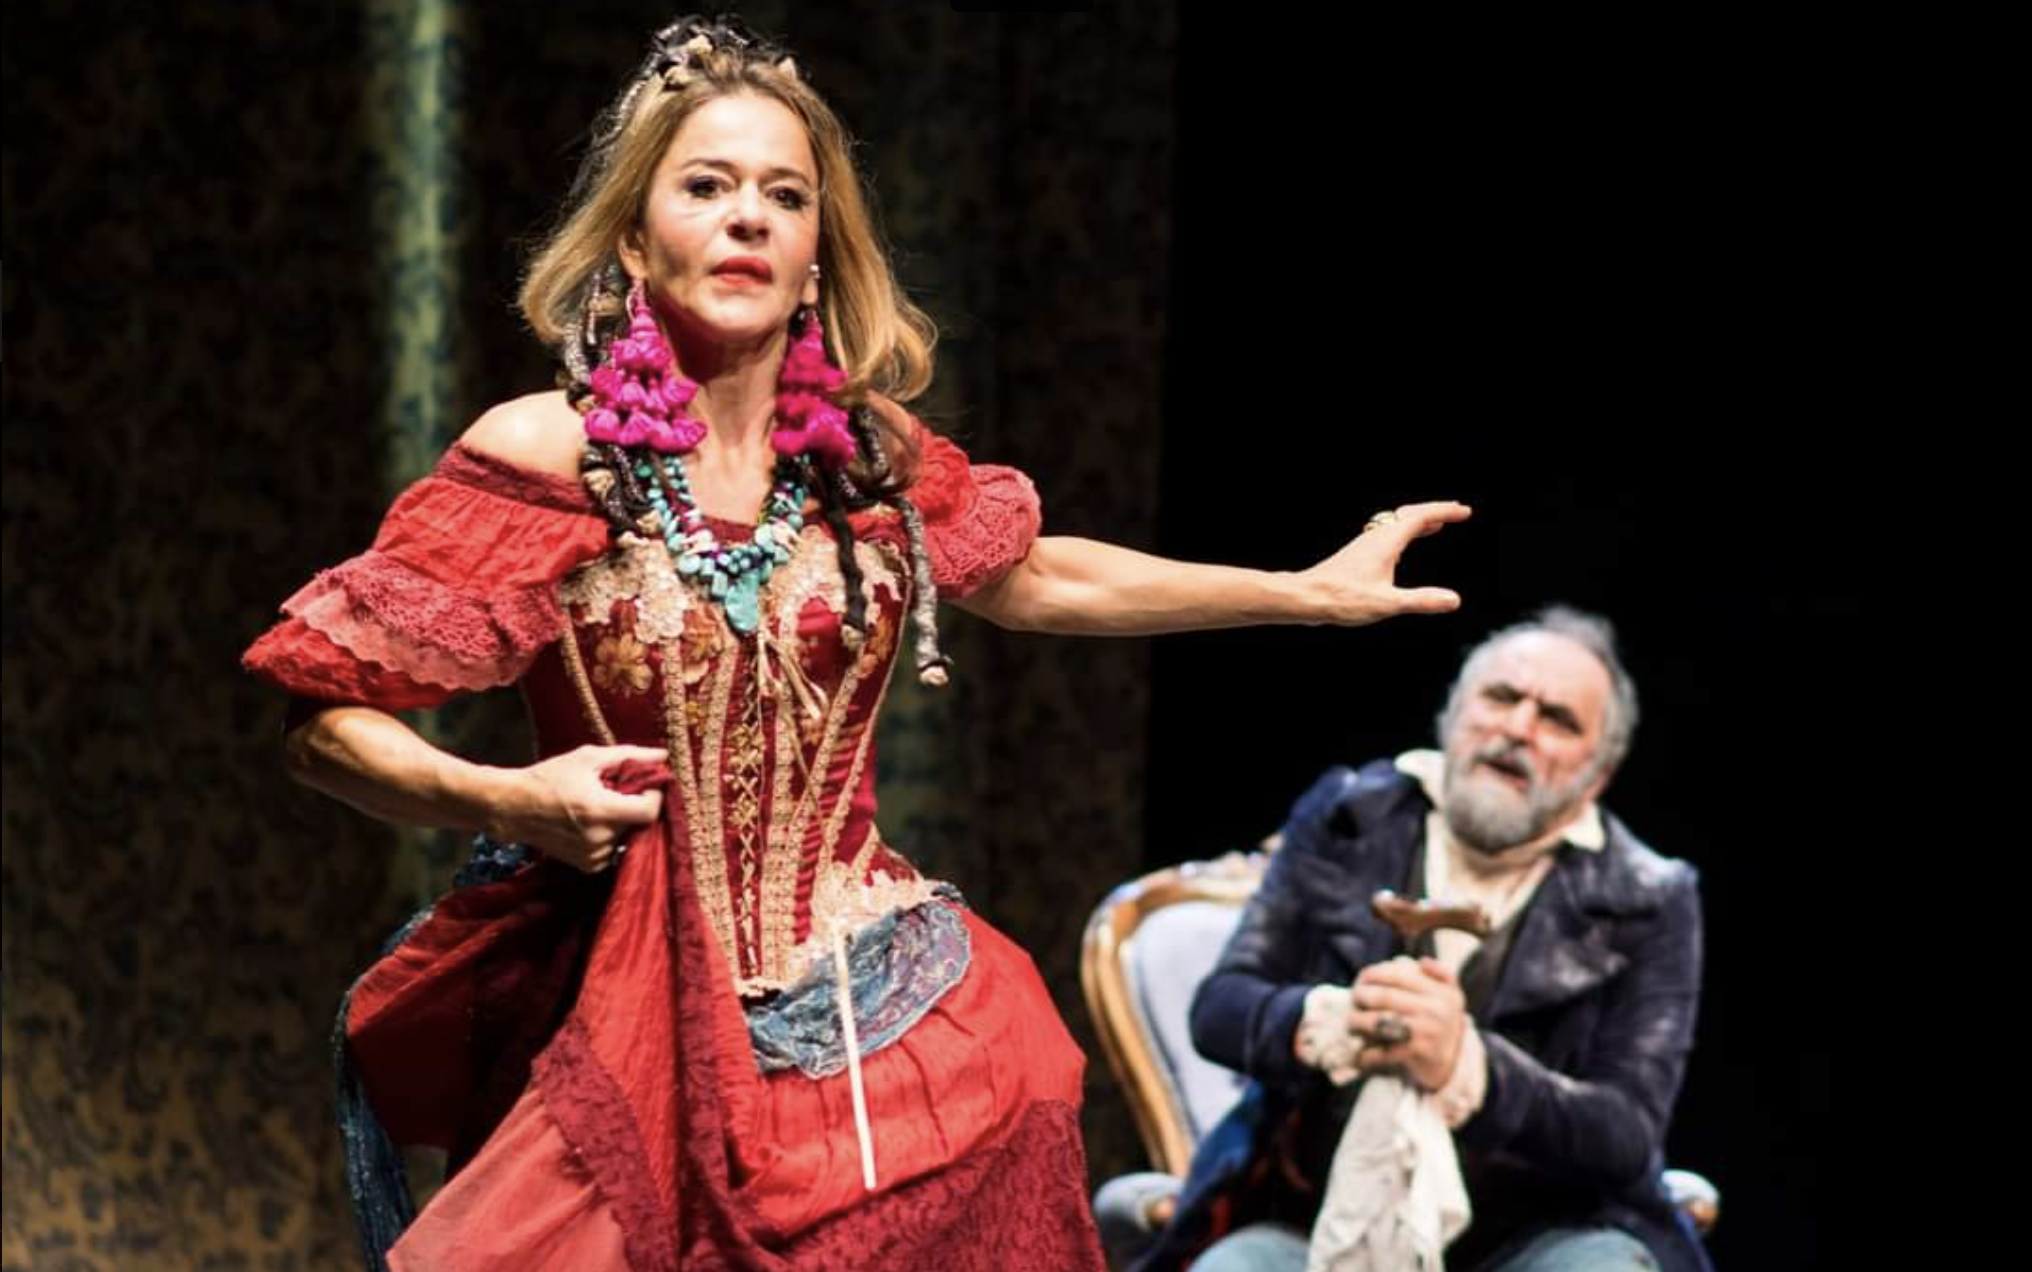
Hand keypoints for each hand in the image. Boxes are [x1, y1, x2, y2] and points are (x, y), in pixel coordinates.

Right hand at [491, 744, 667, 872]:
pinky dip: (610, 835)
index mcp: (600, 811)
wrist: (513, 808)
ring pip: (628, 836)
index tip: (647, 783)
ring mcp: (593, 856)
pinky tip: (591, 822)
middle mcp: (599, 839)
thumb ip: (629, 756)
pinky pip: (614, 849)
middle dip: (635, 804)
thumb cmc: (549, 778)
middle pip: (640, 823)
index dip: (655, 795)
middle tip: (617, 791)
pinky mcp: (588, 866)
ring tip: (599, 805)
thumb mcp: (588, 758)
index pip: (649, 811)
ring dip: (622, 820)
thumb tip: (663, 756)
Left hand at [1296, 501, 1471, 624]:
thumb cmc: (1342, 599)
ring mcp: (1365, 545)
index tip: (1465, 511)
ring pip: (1396, 524)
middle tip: (1456, 511)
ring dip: (1418, 521)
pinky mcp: (1357, 555)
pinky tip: (1401, 547)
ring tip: (1435, 526)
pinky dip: (1403, 534)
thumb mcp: (1386, 603)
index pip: (1421, 517)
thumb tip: (1454, 600)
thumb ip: (1420, 601)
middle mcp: (1376, 538)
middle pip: (1409, 515)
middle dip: (1434, 512)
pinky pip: (1386, 535)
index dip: (1444, 512)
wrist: (1306, 597)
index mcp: (1386, 542)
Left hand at [1350, 957, 1468, 1090]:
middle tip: (1352, 998)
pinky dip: (1367, 1052)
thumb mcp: (1451, 995)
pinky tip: (1360, 1051)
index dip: (1374, 974)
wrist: (1452, 1063)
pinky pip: (1383, 1051)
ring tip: (1351, 1021)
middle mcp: (1435, 1011)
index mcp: (1441, 993)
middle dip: (1361, 995)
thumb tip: (1422, 962)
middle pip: (1384, 997)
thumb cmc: (1443, 1022)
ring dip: (1358, 1021)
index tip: (1361, 978)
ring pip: (1379, 1022)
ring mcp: (1425, 1033)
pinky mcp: (1415, 1054)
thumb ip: (1441, 973)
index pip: (1398, 975)